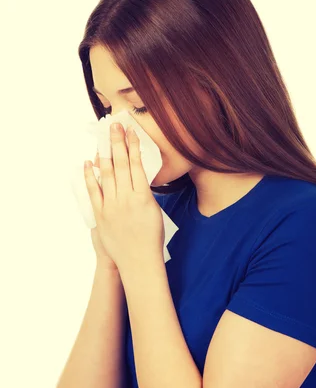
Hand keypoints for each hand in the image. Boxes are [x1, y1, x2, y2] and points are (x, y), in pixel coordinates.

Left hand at [84, 123, 164, 272]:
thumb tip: (137, 176)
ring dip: (105, 154)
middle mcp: (126, 199)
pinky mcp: (101, 215)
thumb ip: (144, 193)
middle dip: (118, 143)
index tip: (132, 132)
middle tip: (115, 126)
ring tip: (103, 138)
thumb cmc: (151, 238)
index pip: (137, 165)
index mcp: (144, 197)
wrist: (138, 261)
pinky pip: (94, 191)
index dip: (134, 147)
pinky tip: (88, 163)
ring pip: (107, 175)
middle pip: (121, 165)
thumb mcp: (154, 211)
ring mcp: (112, 206)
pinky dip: (90, 176)